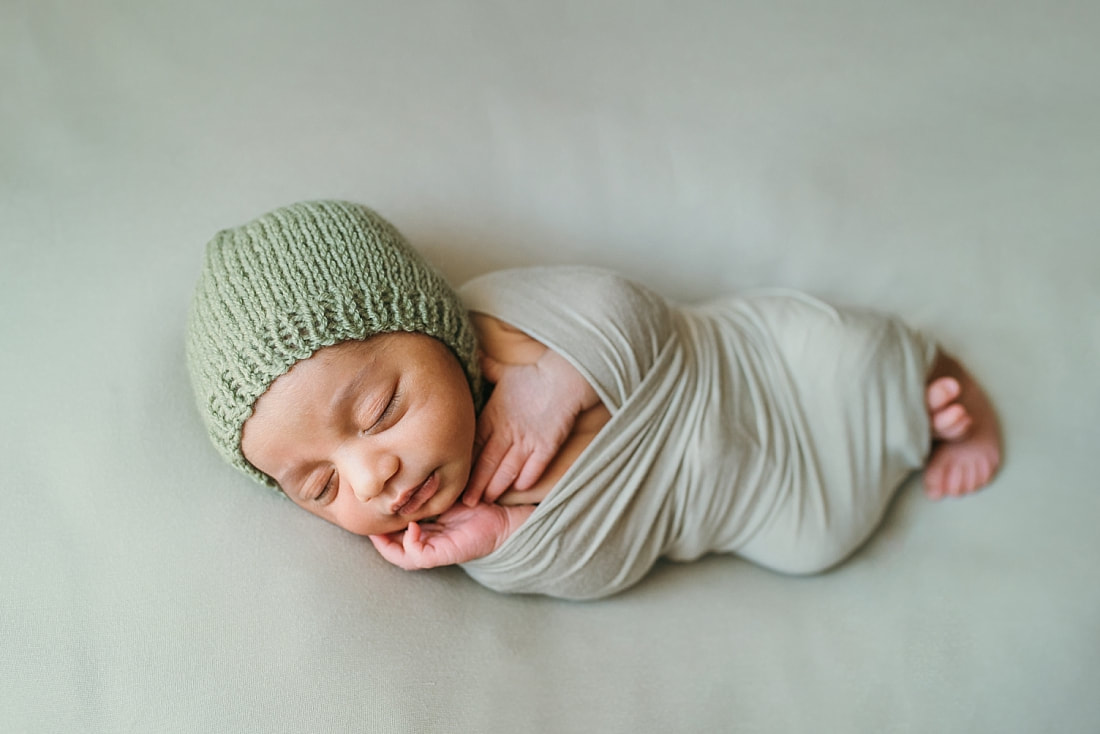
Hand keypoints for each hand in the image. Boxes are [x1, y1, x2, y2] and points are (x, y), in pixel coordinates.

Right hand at [368, 502, 530, 568]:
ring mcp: (433, 551)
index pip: (394, 532)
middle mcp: (426, 542)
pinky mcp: (443, 555)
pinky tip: (413, 527)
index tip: (369, 506)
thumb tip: (403, 472)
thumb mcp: (444, 491)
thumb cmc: (475, 502)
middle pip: (391, 547)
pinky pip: (417, 557)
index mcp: (425, 529)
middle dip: (376, 535)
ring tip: (380, 527)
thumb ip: (425, 488)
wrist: (503, 516)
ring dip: (387, 544)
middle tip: (366, 519)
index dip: (379, 523)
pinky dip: (410, 544)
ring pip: (400, 556)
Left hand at [462, 350, 597, 505]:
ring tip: (487, 499)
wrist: (565, 375)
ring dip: (496, 487)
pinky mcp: (547, 446)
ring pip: (507, 470)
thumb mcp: (502, 370)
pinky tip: (518, 488)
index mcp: (493, 415)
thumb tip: (474, 356)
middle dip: (475, 485)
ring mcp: (527, 441)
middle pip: (486, 463)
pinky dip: (525, 480)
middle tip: (466, 501)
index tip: (456, 475)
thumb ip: (487, 368)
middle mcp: (506, 431)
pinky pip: (533, 469)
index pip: (474, 445)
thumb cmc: (533, 372)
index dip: (465, 463)